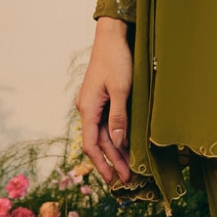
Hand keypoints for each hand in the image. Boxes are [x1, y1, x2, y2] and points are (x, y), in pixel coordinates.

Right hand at [75, 18, 132, 184]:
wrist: (112, 36)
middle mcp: (87, 108)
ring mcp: (93, 104)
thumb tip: (117, 143)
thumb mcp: (120, 89)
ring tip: (129, 167)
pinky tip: (126, 144)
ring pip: (103, 134)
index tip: (113, 179)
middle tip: (127, 180)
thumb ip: (119, 116)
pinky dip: (116, 136)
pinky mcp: (101, 98)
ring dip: (115, 151)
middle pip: (98, 142)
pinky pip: (107, 123)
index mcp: (87, 108)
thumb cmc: (116, 60)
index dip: (102, 164)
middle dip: (112, 162)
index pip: (91, 145)